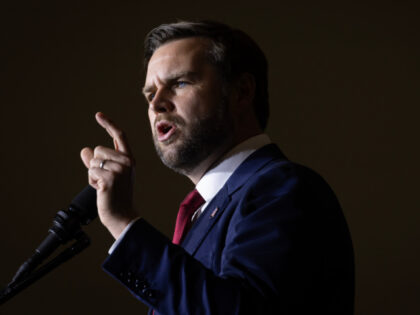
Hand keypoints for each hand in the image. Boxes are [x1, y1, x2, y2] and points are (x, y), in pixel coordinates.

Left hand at [80, 112, 137, 238]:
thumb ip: (97, 161)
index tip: (98, 115)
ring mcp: (120, 169)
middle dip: (95, 164)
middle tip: (105, 180)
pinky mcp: (110, 178)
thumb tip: (85, 150)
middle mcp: (127, 162)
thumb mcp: (108, 175)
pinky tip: (101, 190)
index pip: (119, 136)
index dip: (109, 124)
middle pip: (99, 149)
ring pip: (93, 161)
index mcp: (129, 159)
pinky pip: (91, 171)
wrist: (122, 215)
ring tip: (104, 186)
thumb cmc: (115, 195)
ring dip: (93, 174)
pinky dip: (92, 181)